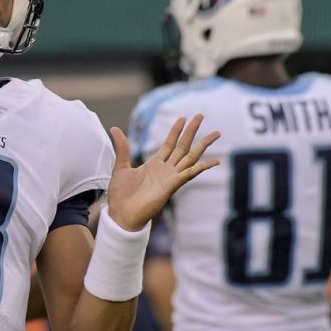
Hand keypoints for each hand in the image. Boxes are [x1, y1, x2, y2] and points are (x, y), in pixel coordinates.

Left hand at [106, 114, 219, 231]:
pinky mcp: (172, 186)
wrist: (121, 215)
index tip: (183, 117)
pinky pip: (190, 174)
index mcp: (154, 164)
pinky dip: (202, 167)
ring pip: (191, 157)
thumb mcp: (120, 167)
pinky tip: (215, 161)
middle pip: (183, 146)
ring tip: (216, 133)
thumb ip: (122, 148)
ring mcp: (170, 177)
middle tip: (201, 115)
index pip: (169, 143)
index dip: (176, 130)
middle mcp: (165, 169)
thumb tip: (115, 128)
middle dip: (192, 131)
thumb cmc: (121, 195)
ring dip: (203, 145)